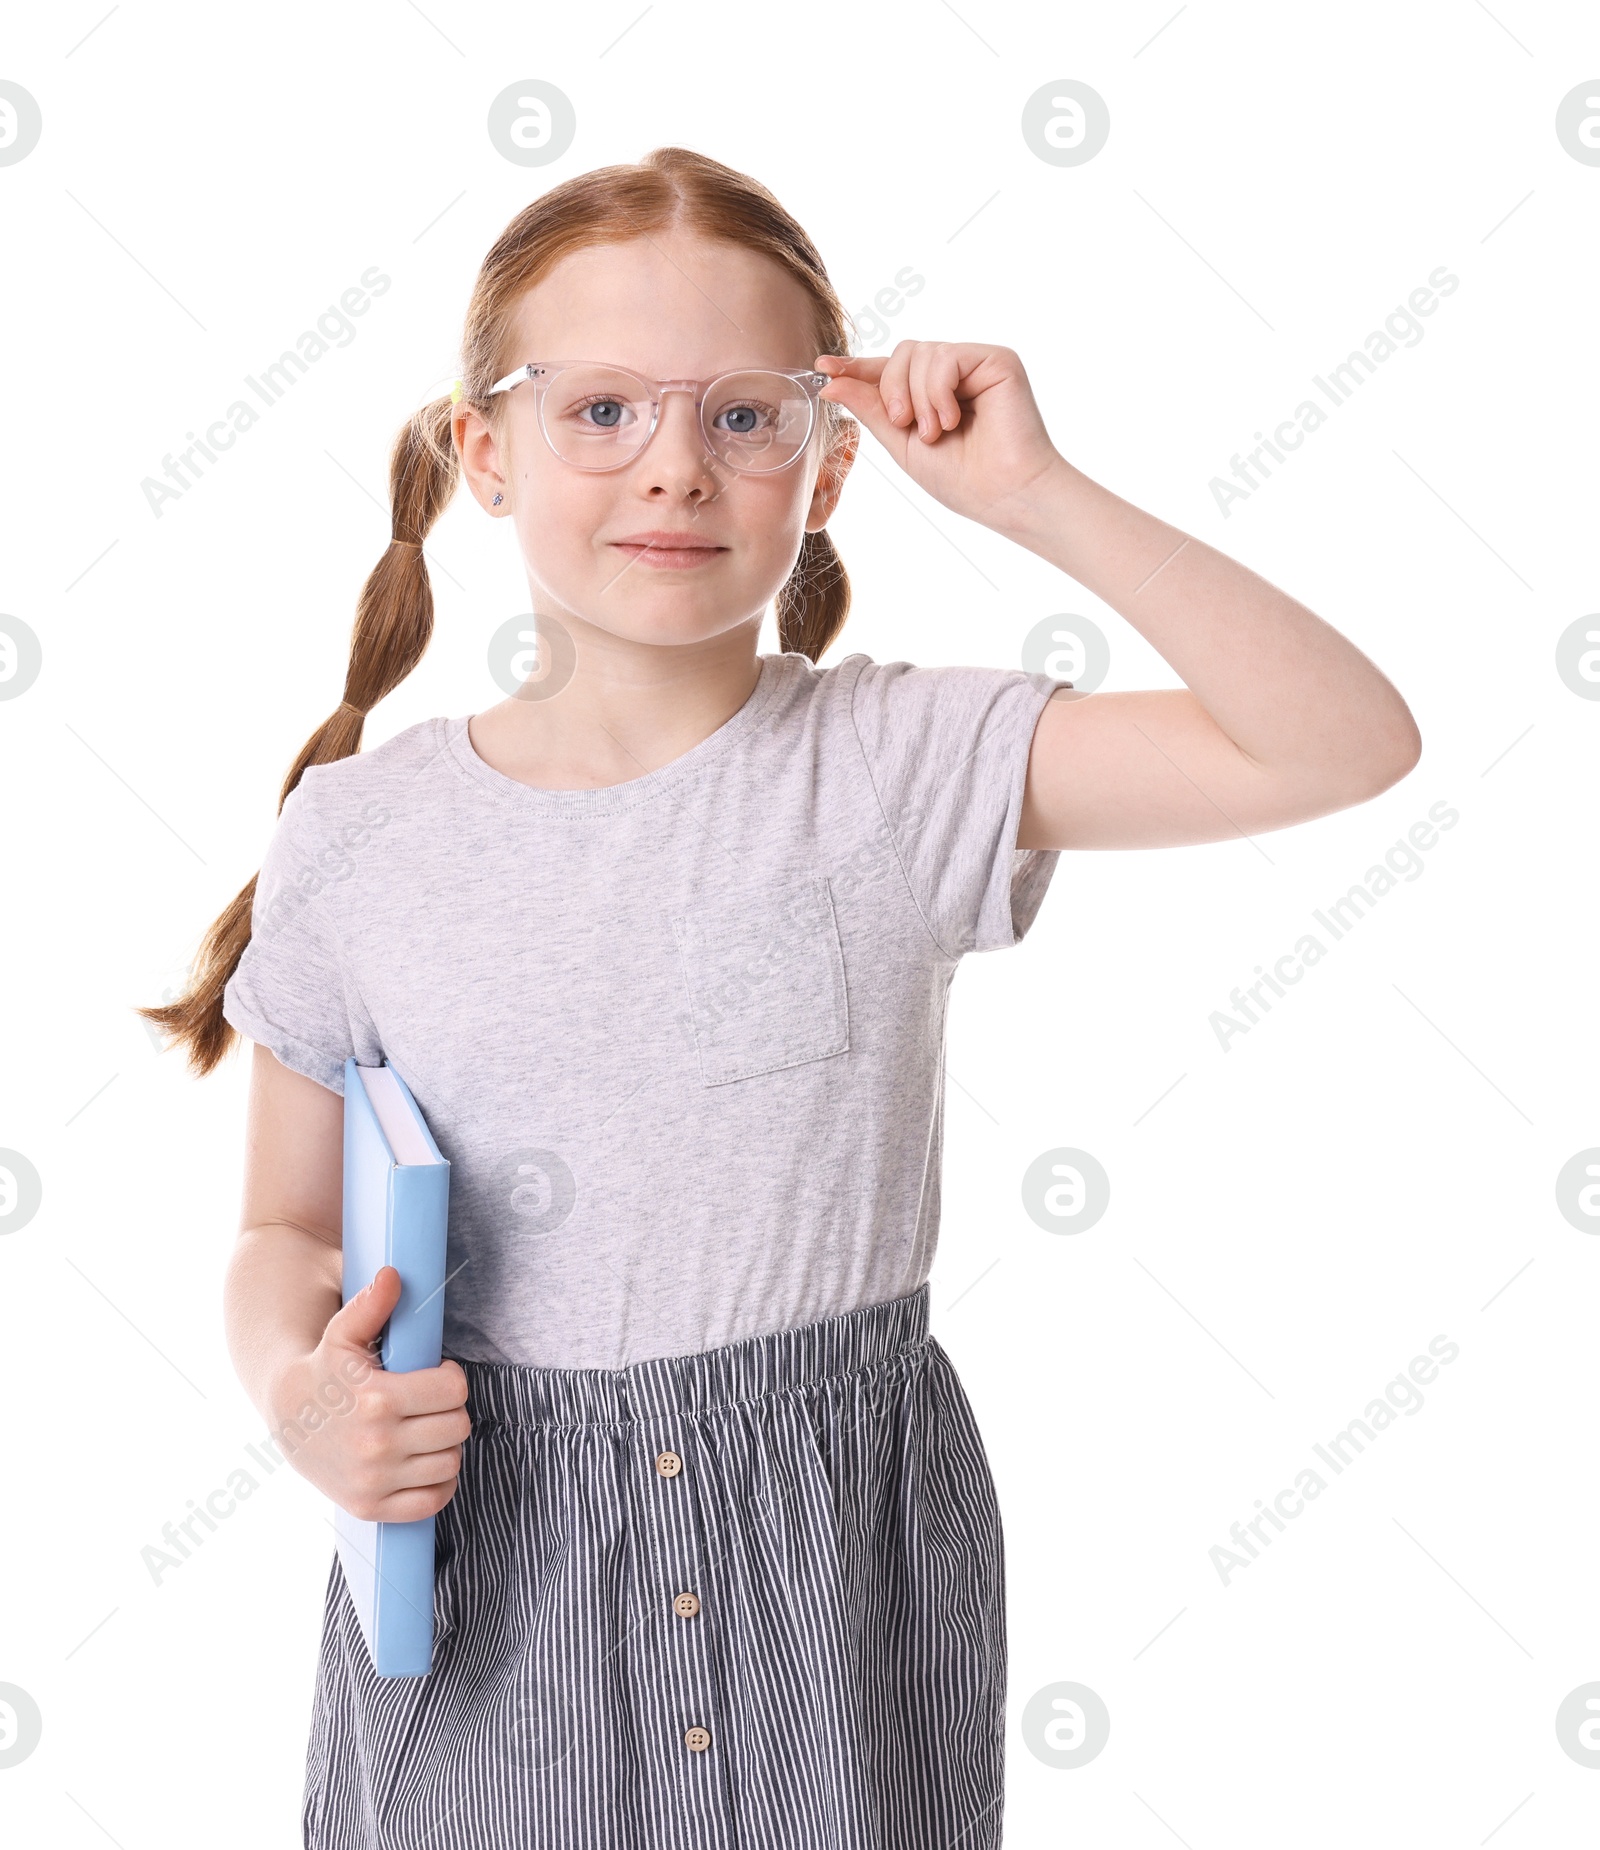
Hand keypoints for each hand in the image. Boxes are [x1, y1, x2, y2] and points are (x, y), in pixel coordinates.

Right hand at [270, 1264, 472, 1522]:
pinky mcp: (370, 1506)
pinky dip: (438, 1482)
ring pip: (451, 1462)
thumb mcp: (343, 1332)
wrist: (288, 1416)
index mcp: (376, 1399)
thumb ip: (372, 1303)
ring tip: (425, 1428)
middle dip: (449, 1409)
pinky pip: (432, 1501)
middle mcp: (377, 1445)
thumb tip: (392, 1274)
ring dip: (445, 1444)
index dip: (450, 1378)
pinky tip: (424, 1461)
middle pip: (457, 1426)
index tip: (436, 1375)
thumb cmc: (325, 1368)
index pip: (453, 1390)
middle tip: (430, 1402)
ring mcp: (374, 1480)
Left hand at [814, 340, 1062, 528]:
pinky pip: (945, 356)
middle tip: (905, 425)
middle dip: (891, 389)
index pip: (889, 369)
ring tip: (937, 432)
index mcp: (932, 393)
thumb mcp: (902, 444)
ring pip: (920, 353)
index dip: (856, 368)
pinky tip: (953, 419)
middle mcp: (955, 373)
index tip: (824, 367)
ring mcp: (975, 364)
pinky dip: (938, 391)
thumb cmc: (963, 480)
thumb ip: (871, 409)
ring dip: (918, 398)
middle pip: (900, 353)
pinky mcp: (997, 360)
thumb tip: (830, 381)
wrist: (1005, 496)